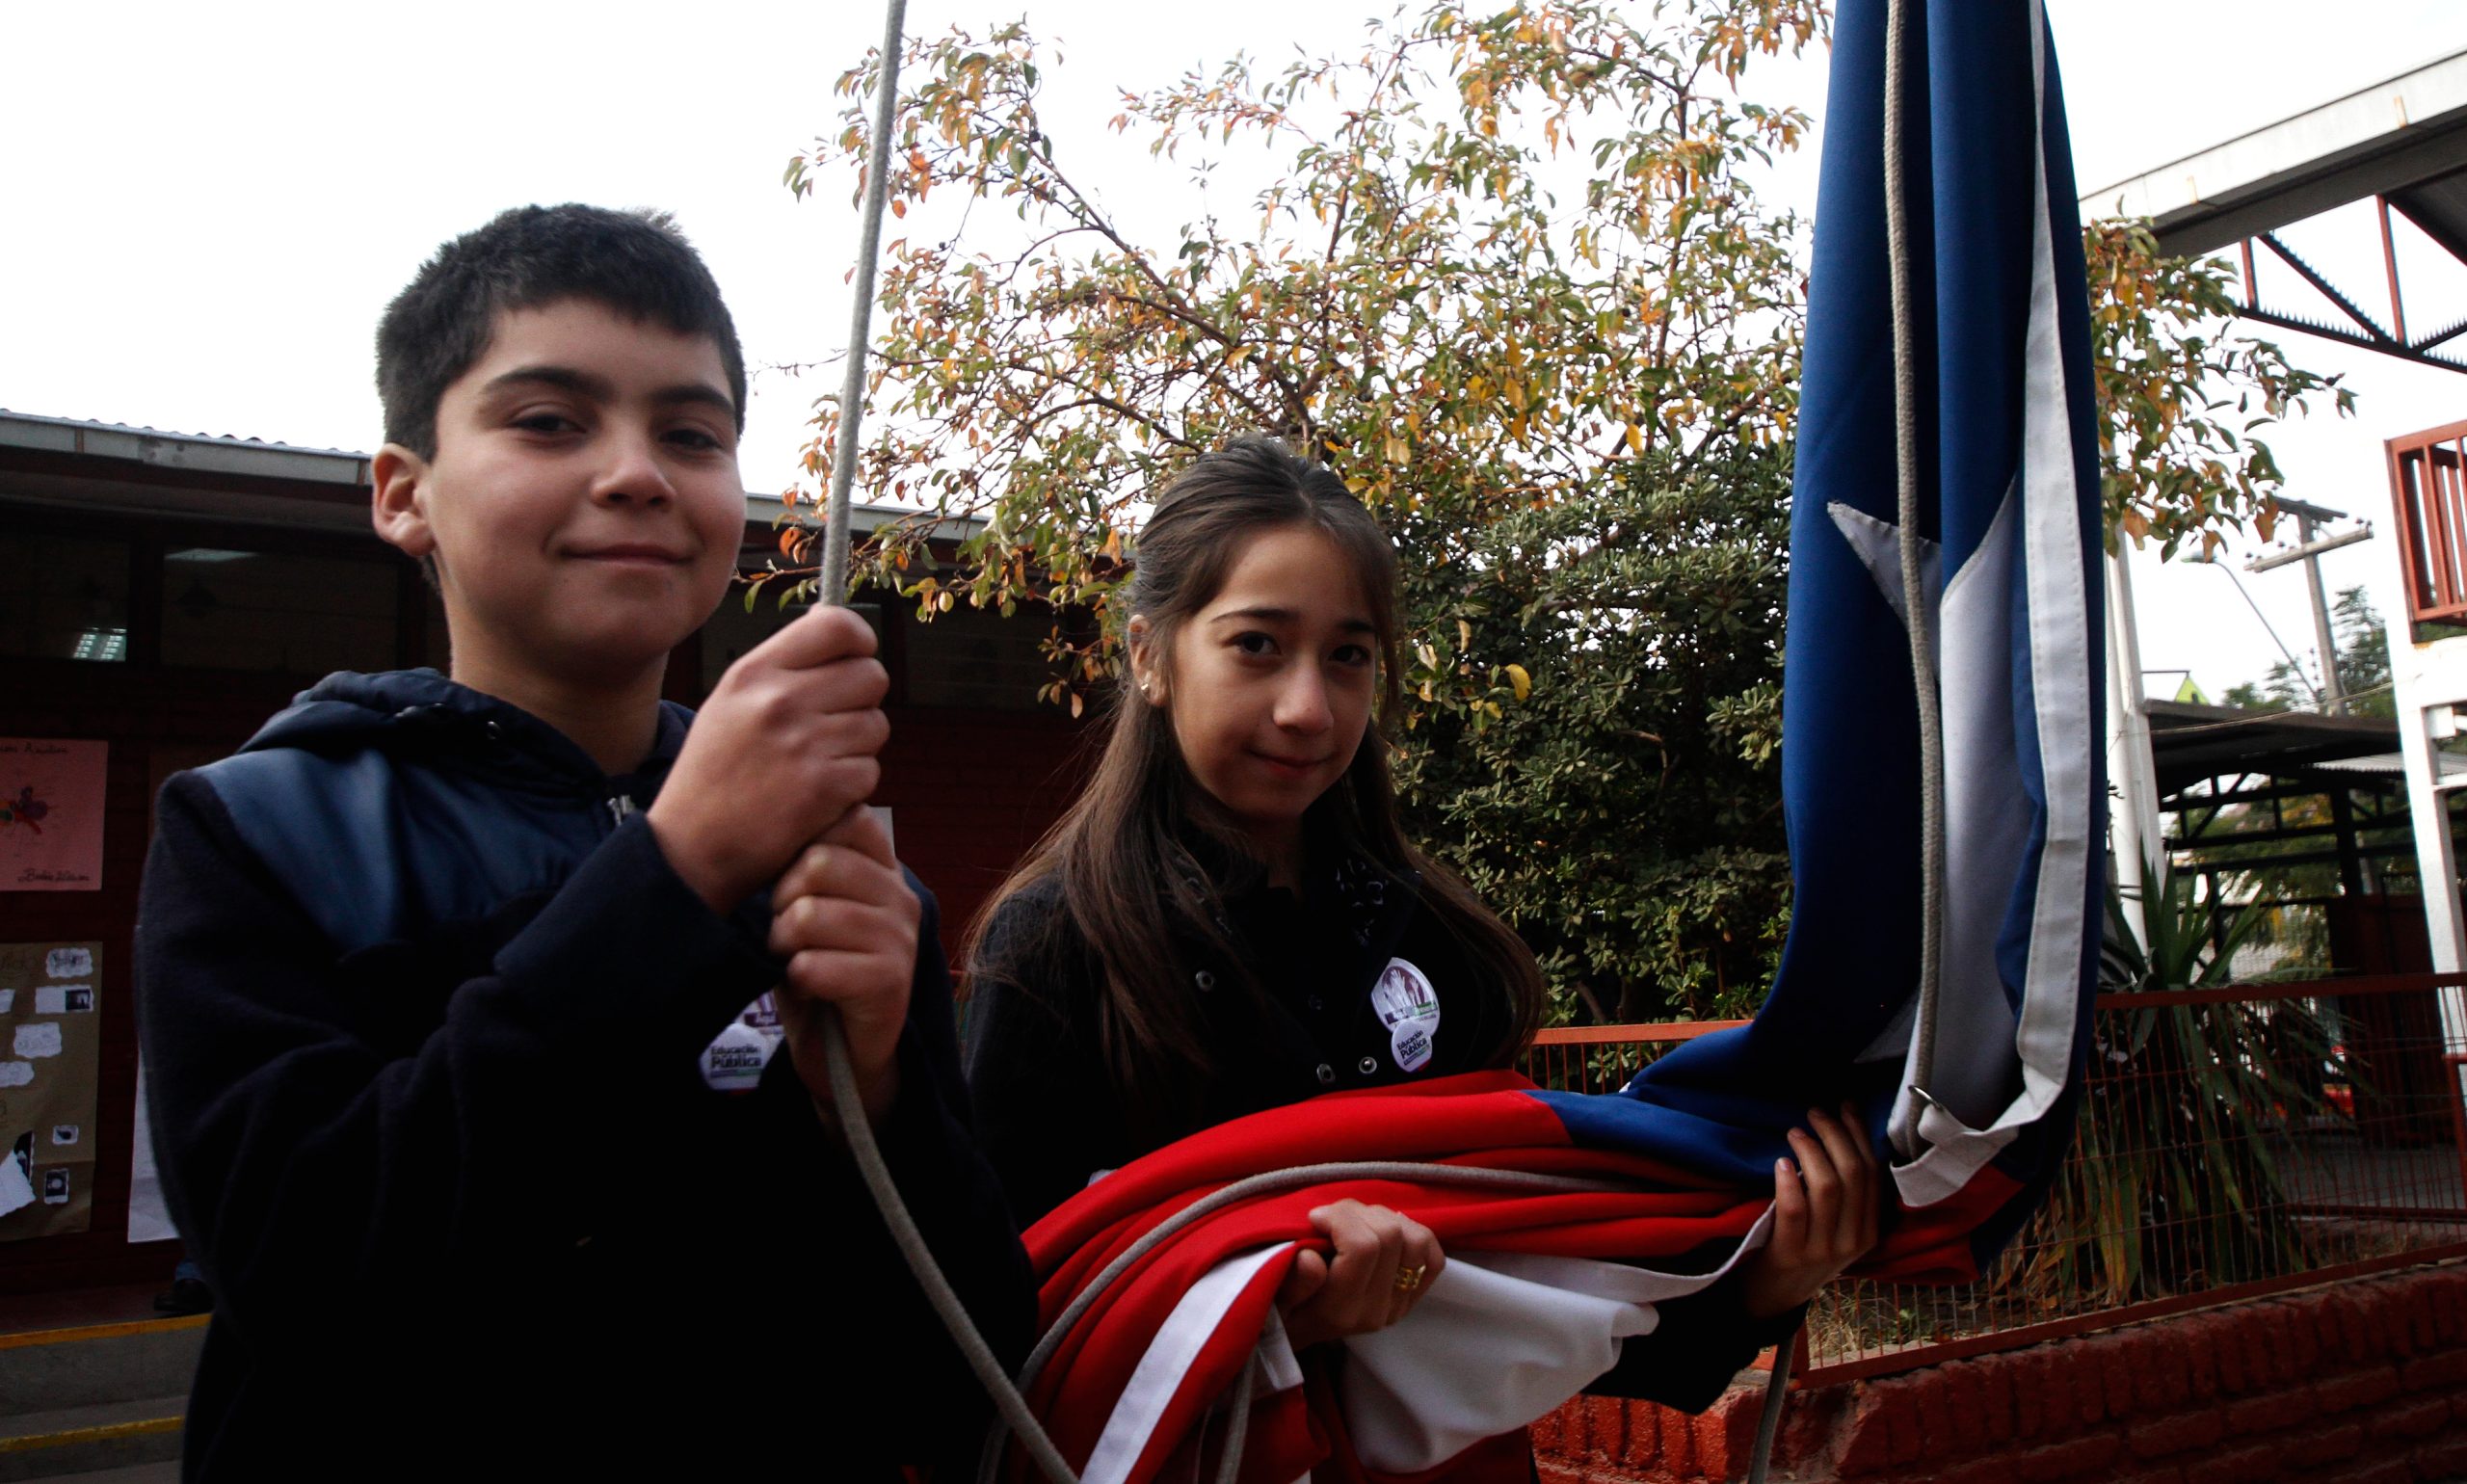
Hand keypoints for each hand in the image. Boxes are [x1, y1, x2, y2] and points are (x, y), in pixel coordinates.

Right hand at [649, 605, 889, 911]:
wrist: (690, 849)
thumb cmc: (713, 775)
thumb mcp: (729, 704)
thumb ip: (780, 667)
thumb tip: (833, 626)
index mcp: (754, 673)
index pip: (836, 626)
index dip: (860, 642)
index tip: (856, 659)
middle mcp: (779, 700)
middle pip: (872, 675)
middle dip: (862, 701)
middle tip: (835, 725)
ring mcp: (803, 744)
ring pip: (876, 725)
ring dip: (858, 748)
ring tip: (818, 764)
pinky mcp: (823, 788)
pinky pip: (869, 770)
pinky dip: (852, 787)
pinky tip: (817, 796)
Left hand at [767, 806, 918, 1125]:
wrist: (841, 1053)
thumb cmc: (816, 971)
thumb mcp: (807, 907)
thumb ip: (803, 867)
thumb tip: (769, 830)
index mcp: (884, 871)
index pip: (848, 819)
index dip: (803, 846)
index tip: (793, 885)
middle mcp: (900, 897)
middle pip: (819, 863)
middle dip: (781, 900)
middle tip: (785, 932)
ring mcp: (901, 939)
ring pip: (809, 914)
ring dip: (783, 944)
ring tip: (793, 959)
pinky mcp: (890, 982)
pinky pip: (814, 965)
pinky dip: (796, 979)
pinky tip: (809, 988)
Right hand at [1274, 1200, 1444, 1350]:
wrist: (1295, 1334)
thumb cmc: (1278, 1311)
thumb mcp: (1272, 1298)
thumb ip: (1291, 1282)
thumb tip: (1311, 1259)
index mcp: (1341, 1311)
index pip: (1363, 1248)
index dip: (1340, 1218)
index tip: (1314, 1217)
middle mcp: (1377, 1311)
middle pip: (1391, 1237)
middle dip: (1359, 1212)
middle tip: (1331, 1216)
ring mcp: (1398, 1305)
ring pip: (1416, 1240)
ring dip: (1384, 1218)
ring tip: (1355, 1222)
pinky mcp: (1411, 1297)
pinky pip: (1433, 1257)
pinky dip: (1413, 1233)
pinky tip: (1384, 1230)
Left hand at [1740, 1103, 1880, 1317]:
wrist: (1773, 1296)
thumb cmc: (1803, 1248)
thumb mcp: (1836, 1226)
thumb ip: (1845, 1193)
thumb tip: (1842, 1133)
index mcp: (1870, 1229)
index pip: (1873, 1173)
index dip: (1860, 1135)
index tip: (1846, 1106)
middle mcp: (1854, 1240)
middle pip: (1854, 1175)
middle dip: (1836, 1135)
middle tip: (1815, 1113)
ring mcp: (1824, 1249)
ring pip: (1828, 1188)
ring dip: (1812, 1151)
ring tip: (1795, 1132)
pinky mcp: (1792, 1254)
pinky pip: (1796, 1211)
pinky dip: (1789, 1182)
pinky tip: (1781, 1163)